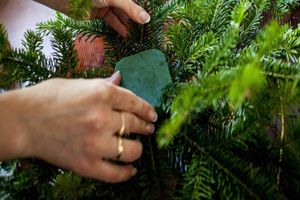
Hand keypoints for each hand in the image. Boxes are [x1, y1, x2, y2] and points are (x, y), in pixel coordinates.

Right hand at [1, 72, 156, 182]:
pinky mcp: (86, 163)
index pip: (134, 102)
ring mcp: (95, 143)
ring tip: (137, 147)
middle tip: (149, 128)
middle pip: (134, 124)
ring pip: (130, 149)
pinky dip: (126, 173)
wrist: (22, 121)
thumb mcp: (77, 84)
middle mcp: (102, 117)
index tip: (153, 114)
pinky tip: (131, 170)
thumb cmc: (47, 98)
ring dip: (138, 149)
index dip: (147, 109)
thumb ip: (103, 83)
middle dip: (145, 126)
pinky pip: (114, 173)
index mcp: (101, 93)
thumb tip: (120, 77)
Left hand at [90, 0, 150, 36]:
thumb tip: (147, 19)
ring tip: (136, 36)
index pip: (134, 1)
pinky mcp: (100, 14)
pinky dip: (118, 28)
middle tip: (145, 31)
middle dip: (135, 19)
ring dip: (128, 26)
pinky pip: (112, 21)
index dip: (142, 10)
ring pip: (120, 16)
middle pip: (128, 9)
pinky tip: (126, 35)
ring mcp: (107, 4)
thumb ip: (130, 9)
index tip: (150, 21)